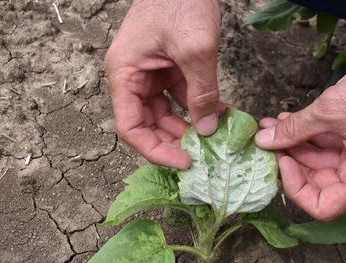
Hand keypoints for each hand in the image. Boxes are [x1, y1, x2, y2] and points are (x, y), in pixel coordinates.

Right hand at [105, 0, 222, 168]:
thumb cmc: (180, 0)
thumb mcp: (195, 49)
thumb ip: (202, 92)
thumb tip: (208, 129)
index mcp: (124, 74)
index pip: (130, 127)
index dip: (154, 150)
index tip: (183, 162)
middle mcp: (132, 77)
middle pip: (147, 124)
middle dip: (175, 141)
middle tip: (204, 154)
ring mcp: (150, 73)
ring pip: (165, 113)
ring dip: (189, 126)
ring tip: (216, 138)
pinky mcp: (167, 67)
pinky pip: (180, 96)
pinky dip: (198, 107)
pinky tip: (221, 115)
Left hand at [255, 3, 345, 220]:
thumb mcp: (332, 110)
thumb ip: (294, 129)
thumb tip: (264, 141)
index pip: (323, 207)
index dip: (295, 188)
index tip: (280, 160)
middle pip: (320, 183)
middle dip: (291, 160)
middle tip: (268, 138)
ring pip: (324, 163)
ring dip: (297, 144)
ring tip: (273, 125)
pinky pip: (334, 148)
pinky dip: (312, 136)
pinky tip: (290, 120)